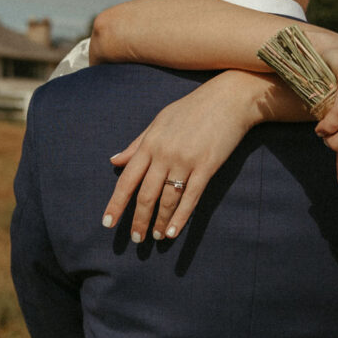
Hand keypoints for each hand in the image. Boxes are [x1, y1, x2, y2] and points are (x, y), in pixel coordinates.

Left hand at [101, 72, 259, 242]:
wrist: (229, 99)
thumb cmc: (193, 108)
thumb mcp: (160, 121)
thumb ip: (137, 143)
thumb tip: (114, 160)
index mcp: (150, 143)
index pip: (127, 179)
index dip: (116, 203)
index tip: (107, 223)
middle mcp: (164, 154)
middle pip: (146, 195)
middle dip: (139, 220)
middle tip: (136, 239)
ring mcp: (186, 161)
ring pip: (167, 200)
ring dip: (160, 222)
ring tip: (157, 237)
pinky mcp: (206, 167)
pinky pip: (191, 198)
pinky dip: (180, 218)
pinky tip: (173, 232)